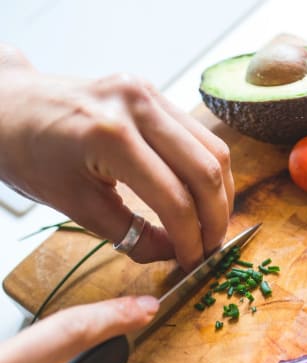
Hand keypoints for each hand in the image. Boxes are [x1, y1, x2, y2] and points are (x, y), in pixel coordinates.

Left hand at [0, 44, 233, 271]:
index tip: (194, 261)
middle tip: (211, 247)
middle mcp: (137, 105)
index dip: (191, 238)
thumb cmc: (29, 155)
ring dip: (220, 193)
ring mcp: (149, 92)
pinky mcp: (153, 93)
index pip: (174, 198)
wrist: (7, 107)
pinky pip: (200, 135)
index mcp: (111, 135)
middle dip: (216, 218)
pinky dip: (208, 170)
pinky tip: (202, 194)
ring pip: (214, 149)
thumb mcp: (77, 206)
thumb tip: (175, 253)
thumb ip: (133, 235)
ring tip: (210, 224)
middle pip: (206, 170)